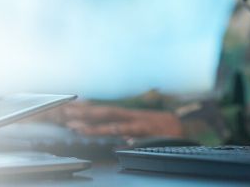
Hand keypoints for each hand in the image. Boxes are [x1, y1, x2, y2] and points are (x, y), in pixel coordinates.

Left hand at [49, 102, 184, 137]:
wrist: (184, 126)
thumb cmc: (161, 128)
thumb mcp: (140, 128)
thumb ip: (126, 133)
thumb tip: (117, 140)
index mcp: (128, 115)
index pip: (103, 111)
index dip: (86, 109)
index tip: (69, 109)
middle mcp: (131, 116)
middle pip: (104, 114)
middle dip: (84, 115)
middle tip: (66, 116)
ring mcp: (139, 123)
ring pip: (114, 124)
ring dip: (96, 127)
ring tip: (79, 129)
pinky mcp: (149, 131)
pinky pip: (133, 133)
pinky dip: (123, 134)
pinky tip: (112, 136)